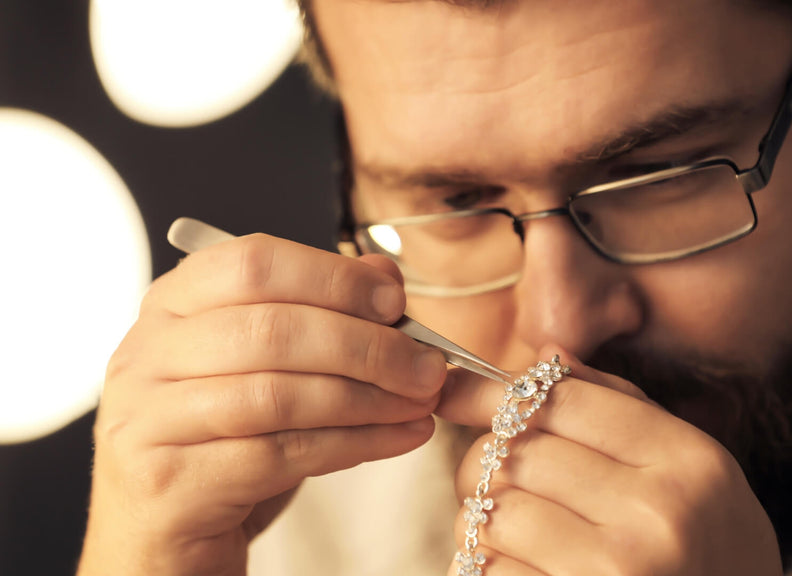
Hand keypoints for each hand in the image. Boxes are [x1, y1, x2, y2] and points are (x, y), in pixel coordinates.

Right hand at [77, 234, 447, 575]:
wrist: (166, 536)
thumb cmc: (224, 440)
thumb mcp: (269, 367)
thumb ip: (320, 311)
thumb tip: (384, 274)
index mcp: (172, 304)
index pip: (254, 263)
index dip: (334, 278)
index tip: (395, 302)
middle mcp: (146, 354)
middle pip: (271, 330)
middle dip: (367, 347)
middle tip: (428, 367)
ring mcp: (148, 420)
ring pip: (277, 395)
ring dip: (367, 399)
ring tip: (421, 405)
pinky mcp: (168, 483)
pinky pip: (279, 455)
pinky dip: (353, 444)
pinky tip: (400, 440)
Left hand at [436, 346, 781, 575]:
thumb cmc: (707, 549)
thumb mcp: (691, 472)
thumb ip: (622, 408)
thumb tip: (546, 355)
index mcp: (686, 461)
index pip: (563, 399)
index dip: (495, 391)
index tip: (456, 390)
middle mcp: (655, 515)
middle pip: (517, 452)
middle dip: (486, 458)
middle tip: (495, 476)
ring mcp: (613, 572)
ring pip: (492, 512)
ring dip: (481, 517)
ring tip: (511, 530)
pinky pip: (489, 571)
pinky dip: (486, 567)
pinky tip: (523, 568)